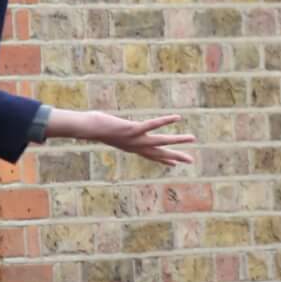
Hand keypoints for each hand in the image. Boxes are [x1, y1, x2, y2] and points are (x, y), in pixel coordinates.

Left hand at [69, 111, 196, 165]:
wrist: (87, 129)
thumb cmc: (94, 128)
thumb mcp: (107, 132)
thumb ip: (113, 132)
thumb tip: (110, 128)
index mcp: (132, 147)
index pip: (151, 156)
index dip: (164, 161)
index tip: (175, 164)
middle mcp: (136, 146)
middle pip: (160, 153)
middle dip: (176, 156)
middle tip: (191, 160)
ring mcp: (136, 139)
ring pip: (161, 141)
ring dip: (178, 140)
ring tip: (192, 138)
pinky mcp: (133, 129)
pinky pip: (153, 125)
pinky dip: (166, 121)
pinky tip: (177, 117)